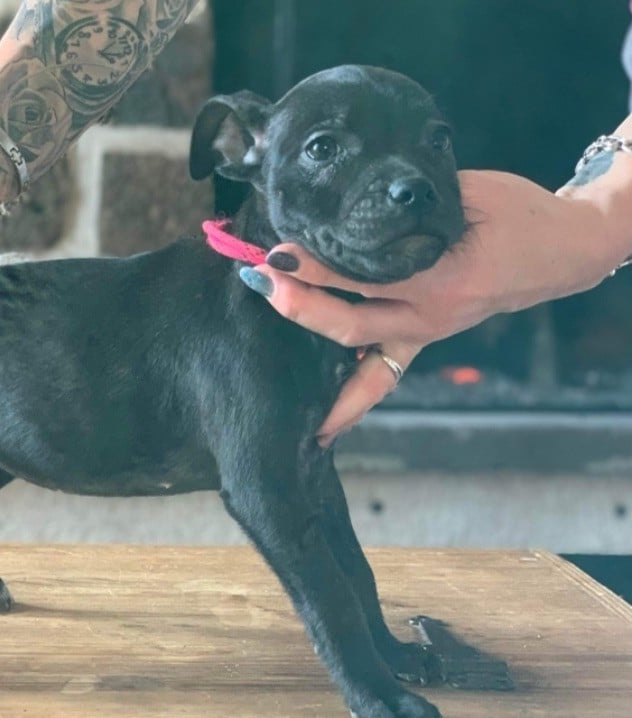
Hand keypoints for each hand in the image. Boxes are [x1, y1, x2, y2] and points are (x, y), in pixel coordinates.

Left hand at [251, 169, 620, 445]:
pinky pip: (382, 380)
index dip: (315, 265)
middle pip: (349, 326)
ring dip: (318, 376)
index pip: (362, 276)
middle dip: (298, 308)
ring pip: (364, 370)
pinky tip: (318, 422)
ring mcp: (427, 334)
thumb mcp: (466, 193)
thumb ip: (408, 204)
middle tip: (259, 283)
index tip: (276, 251)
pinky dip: (351, 399)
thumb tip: (343, 202)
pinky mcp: (423, 339)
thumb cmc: (514, 213)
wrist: (559, 251)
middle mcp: (430, 315)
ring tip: (269, 386)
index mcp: (442, 275)